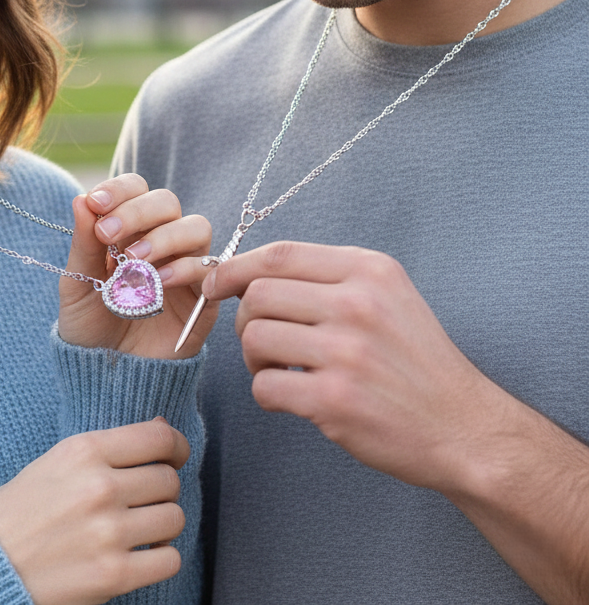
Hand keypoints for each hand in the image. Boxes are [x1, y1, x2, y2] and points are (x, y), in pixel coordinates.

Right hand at [0, 417, 189, 604]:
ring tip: (139, 529)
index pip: (159, 437)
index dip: (177, 445)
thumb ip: (109, 447)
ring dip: (162, 525)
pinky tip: (139, 555)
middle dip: (162, 491)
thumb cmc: (21, 510)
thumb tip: (163, 428)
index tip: (175, 456)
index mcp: (84, 450)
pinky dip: (160, 559)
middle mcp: (100, 486)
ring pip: (175, 518)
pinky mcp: (114, 575)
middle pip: (169, 479)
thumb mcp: (58, 461)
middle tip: (142, 500)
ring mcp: (109, 532)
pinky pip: (170, 560)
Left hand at [57, 174, 215, 357]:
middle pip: (167, 201)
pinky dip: (183, 267)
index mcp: (128, 230)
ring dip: (164, 236)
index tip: (96, 202)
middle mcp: (161, 241)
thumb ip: (83, 244)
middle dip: (137, 211)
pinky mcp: (204, 296)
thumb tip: (82, 199)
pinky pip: (209, 267)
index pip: (136, 189)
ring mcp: (185, 266)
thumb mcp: (77, 284)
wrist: (107, 374)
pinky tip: (157, 282)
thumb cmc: (90, 327)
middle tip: (108, 234)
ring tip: (134, 261)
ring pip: (196, 226)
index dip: (120, 189)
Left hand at [201, 240, 510, 490]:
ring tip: (281, 370)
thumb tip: (247, 273)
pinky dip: (267, 392)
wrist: (465, 426)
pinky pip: (264, 386)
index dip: (236, 267)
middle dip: (246, 318)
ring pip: (253, 338)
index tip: (217, 283)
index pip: (278, 254)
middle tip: (265, 340)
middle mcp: (357, 304)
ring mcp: (346, 352)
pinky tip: (293, 396)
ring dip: (254, 359)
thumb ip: (326, 278)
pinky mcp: (335, 399)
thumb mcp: (386, 295)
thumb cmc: (416, 361)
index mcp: (368, 270)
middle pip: (257, 295)